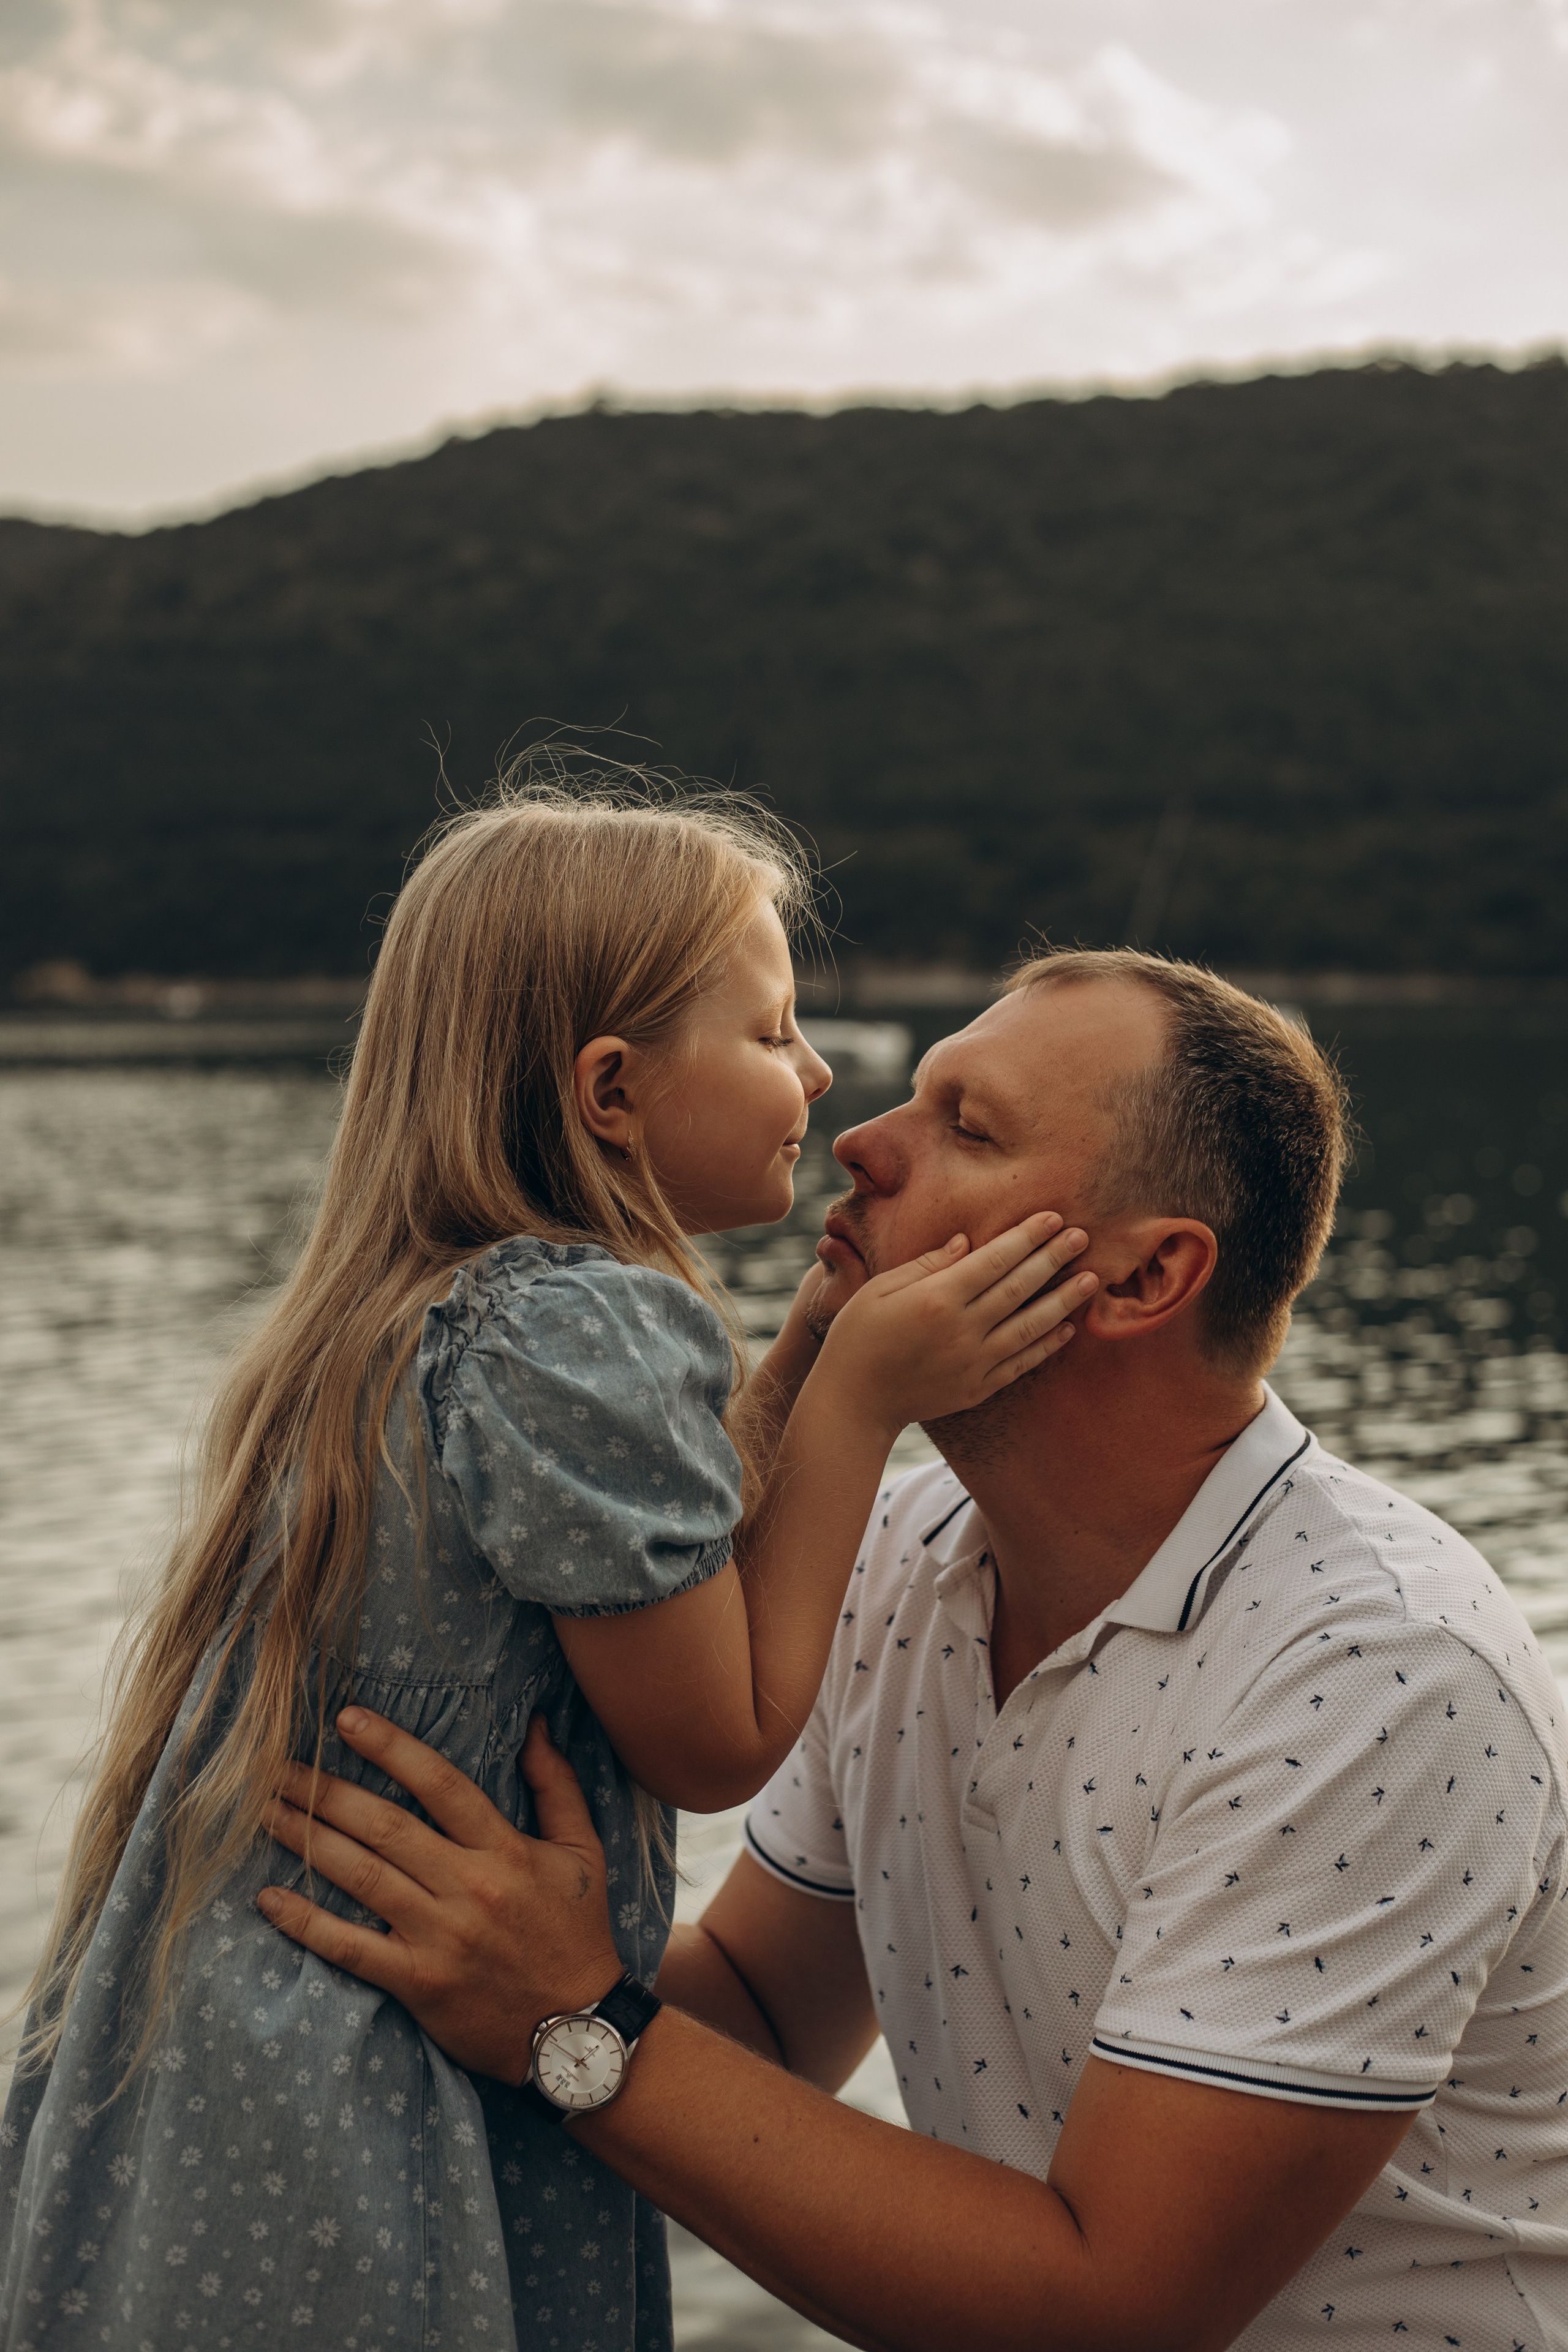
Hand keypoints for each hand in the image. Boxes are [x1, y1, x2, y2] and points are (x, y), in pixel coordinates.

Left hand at [256, 1709, 620, 2085]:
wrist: (574, 2033)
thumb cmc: (577, 1934)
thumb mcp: (584, 1852)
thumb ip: (557, 1785)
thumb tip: (533, 1724)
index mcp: (506, 1850)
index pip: (441, 1784)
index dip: (392, 1747)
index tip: (347, 1720)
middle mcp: (468, 1888)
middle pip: (386, 1827)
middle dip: (327, 1792)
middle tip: (280, 1767)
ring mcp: (440, 1938)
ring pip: (362, 1877)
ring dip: (308, 1841)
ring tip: (266, 1813)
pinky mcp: (418, 1983)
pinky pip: (351, 1948)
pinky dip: (306, 1923)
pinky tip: (269, 1899)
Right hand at [811, 1211, 1094, 1438]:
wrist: (853, 1402)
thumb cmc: (858, 1336)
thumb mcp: (881, 1288)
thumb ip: (928, 1264)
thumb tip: (969, 1241)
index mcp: (936, 1299)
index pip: (994, 1260)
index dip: (1026, 1237)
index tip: (1053, 1217)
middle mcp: (961, 1331)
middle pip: (1018, 1288)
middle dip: (1054, 1259)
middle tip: (1083, 1236)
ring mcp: (973, 1363)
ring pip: (1030, 1327)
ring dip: (1064, 1301)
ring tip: (1092, 1280)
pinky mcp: (977, 1388)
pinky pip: (1022, 1363)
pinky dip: (1047, 1345)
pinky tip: (1068, 1327)